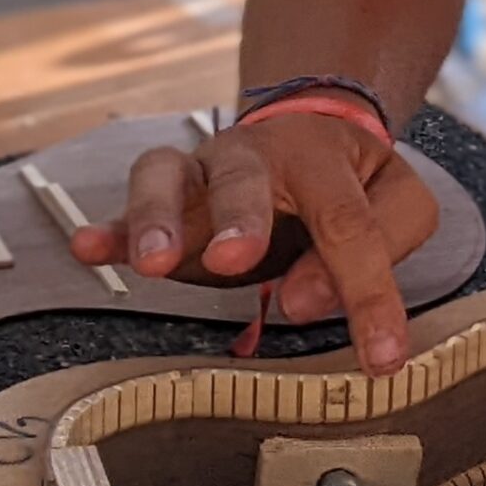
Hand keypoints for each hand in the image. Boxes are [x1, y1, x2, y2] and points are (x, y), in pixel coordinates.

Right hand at [72, 115, 440, 375]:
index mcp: (324, 158)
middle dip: (239, 219)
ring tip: (152, 263)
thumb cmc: (351, 181)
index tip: (381, 358)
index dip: (369, 294)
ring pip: (170, 178)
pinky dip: (109, 229)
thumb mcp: (397, 199)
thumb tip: (306, 298)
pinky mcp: (167, 192)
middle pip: (245, 181)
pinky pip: (129, 201)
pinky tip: (88, 249)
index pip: (350, 227)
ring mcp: (203, 171)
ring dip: (157, 219)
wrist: (308, 127)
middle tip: (234, 260)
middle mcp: (257, 157)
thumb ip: (382, 242)